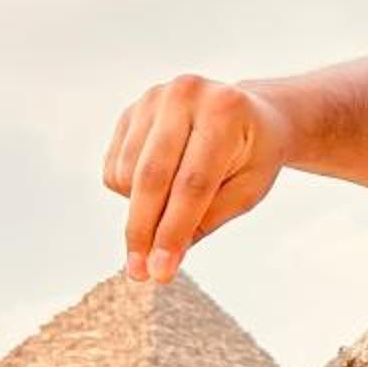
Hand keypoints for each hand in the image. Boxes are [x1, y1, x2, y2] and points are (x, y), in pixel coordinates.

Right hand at [102, 75, 288, 281]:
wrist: (248, 114)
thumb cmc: (253, 157)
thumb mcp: (247, 190)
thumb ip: (206, 221)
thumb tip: (162, 263)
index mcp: (225, 110)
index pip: (192, 182)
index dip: (173, 231)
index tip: (160, 272)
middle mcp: (185, 94)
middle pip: (152, 177)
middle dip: (144, 231)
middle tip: (140, 272)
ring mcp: (153, 98)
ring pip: (127, 175)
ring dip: (138, 210)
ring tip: (170, 211)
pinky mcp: (131, 110)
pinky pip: (114, 166)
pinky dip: (129, 191)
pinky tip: (159, 186)